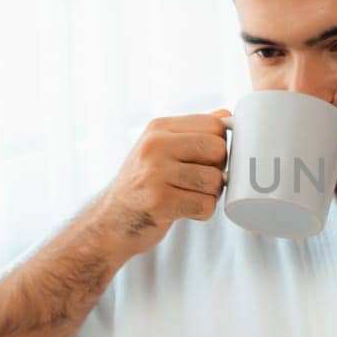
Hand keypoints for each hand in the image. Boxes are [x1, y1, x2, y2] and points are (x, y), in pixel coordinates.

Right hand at [89, 111, 230, 261]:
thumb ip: (192, 132)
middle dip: (218, 169)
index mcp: (159, 128)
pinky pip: (205, 204)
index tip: (207, 160)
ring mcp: (155, 173)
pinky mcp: (159, 202)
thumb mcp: (160, 149)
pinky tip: (186, 210)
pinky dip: (202, 212)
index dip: (220, 145)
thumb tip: (226, 115)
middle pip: (218, 149)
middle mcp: (155, 146)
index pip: (215, 125)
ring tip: (191, 196)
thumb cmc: (141, 186)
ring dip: (210, 194)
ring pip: (214, 179)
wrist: (110, 222)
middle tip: (201, 181)